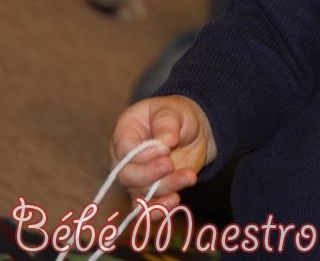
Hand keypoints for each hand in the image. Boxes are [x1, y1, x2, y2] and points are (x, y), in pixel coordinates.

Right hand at [109, 95, 217, 210]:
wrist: (193, 130)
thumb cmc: (176, 116)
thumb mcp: (172, 111)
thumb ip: (167, 124)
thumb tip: (165, 142)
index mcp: (126, 132)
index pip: (124, 149)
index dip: (142, 154)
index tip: (164, 149)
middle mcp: (125, 158)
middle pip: (128, 175)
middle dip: (150, 174)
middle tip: (170, 164)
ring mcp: (137, 176)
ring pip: (141, 192)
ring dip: (165, 188)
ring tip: (189, 176)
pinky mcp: (151, 190)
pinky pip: (146, 208)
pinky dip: (158, 209)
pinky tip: (175, 201)